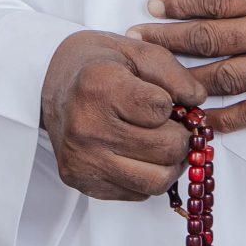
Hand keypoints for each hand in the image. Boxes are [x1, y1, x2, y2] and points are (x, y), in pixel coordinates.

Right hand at [38, 29, 208, 199]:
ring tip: (159, 143)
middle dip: (179, 137)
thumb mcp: (136, 50)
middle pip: (167, 150)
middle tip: (169, 125)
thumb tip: (199, 102)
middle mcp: (87, 127)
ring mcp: (82, 159)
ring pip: (157, 181)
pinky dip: (146, 176)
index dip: (171, 104)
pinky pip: (137, 194)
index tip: (159, 98)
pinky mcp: (81, 182)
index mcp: (99, 86)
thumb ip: (174, 73)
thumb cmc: (94, 66)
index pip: (162, 110)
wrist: (46, 83)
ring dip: (169, 164)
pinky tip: (135, 155)